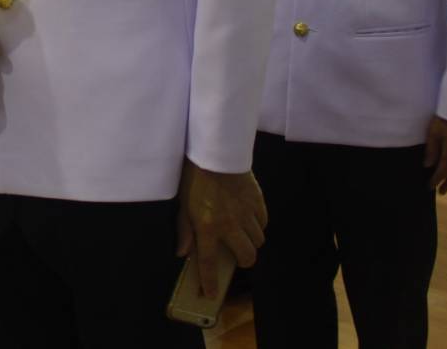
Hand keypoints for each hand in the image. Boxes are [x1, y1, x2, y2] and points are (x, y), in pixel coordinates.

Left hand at [175, 162, 266, 296]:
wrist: (215, 151)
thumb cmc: (195, 177)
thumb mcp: (182, 204)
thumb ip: (184, 230)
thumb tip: (182, 253)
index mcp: (207, 227)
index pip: (209, 263)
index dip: (210, 282)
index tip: (212, 294)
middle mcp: (230, 224)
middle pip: (247, 256)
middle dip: (244, 261)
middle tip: (237, 255)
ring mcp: (246, 214)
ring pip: (258, 240)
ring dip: (251, 241)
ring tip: (242, 233)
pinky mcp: (258, 202)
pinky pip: (264, 222)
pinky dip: (259, 225)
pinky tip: (250, 219)